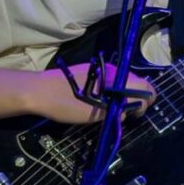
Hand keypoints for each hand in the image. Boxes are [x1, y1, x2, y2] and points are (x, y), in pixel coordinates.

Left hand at [33, 63, 155, 123]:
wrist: (37, 91)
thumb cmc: (65, 103)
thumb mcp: (94, 114)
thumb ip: (116, 112)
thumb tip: (126, 112)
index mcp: (116, 78)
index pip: (145, 87)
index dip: (146, 102)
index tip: (135, 115)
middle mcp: (113, 70)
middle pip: (136, 83)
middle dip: (137, 99)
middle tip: (126, 114)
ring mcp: (103, 69)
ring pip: (124, 82)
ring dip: (125, 96)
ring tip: (113, 110)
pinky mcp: (93, 72)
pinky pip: (112, 81)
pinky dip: (114, 92)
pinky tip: (103, 102)